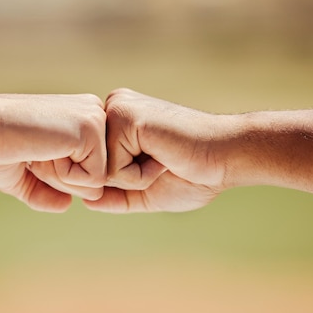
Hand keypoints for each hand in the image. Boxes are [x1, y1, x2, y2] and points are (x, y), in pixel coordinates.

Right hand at [0, 93, 106, 212]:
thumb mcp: (21, 175)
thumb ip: (45, 191)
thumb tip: (67, 205)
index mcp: (79, 119)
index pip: (89, 171)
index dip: (56, 178)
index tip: (31, 154)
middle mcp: (92, 113)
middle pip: (98, 179)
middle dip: (61, 181)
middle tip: (34, 153)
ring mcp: (95, 119)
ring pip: (98, 181)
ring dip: (61, 179)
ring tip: (38, 150)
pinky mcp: (91, 129)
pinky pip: (94, 180)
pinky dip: (63, 176)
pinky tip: (43, 150)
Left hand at [84, 88, 228, 212]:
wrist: (226, 158)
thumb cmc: (192, 174)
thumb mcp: (145, 191)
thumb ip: (116, 197)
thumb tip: (86, 202)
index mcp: (116, 122)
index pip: (95, 169)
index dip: (126, 184)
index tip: (158, 167)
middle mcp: (112, 110)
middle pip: (92, 170)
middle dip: (128, 182)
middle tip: (162, 164)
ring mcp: (116, 110)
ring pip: (99, 171)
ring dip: (134, 180)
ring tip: (162, 160)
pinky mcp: (124, 117)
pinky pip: (112, 169)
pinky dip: (139, 176)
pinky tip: (163, 157)